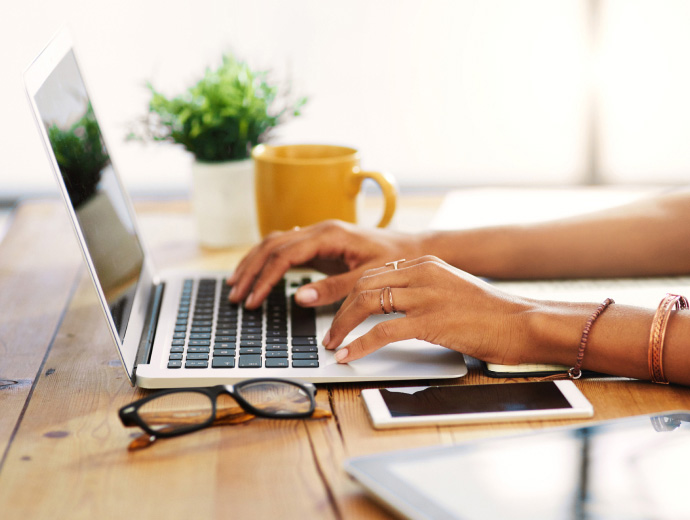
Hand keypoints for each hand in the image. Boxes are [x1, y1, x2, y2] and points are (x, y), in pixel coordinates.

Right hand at [228, 220, 422, 308]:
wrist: (413, 248)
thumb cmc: (395, 260)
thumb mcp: (368, 278)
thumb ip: (335, 288)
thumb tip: (300, 297)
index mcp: (329, 234)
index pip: (284, 254)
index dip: (265, 278)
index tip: (254, 300)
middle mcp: (320, 229)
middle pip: (272, 245)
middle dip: (251, 270)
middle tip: (236, 295)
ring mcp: (318, 235)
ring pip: (274, 243)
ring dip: (253, 263)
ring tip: (237, 285)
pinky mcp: (320, 244)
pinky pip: (285, 248)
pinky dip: (267, 260)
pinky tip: (257, 272)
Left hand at [323, 256, 534, 363]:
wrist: (521, 322)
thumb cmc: (489, 313)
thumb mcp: (451, 289)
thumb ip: (422, 290)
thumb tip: (391, 307)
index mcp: (425, 264)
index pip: (374, 274)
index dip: (349, 295)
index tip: (339, 312)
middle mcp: (422, 274)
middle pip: (364, 285)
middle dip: (340, 310)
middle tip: (330, 332)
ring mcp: (426, 296)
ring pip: (367, 303)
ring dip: (343, 326)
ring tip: (333, 344)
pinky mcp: (431, 321)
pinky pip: (382, 331)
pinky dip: (359, 344)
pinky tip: (349, 355)